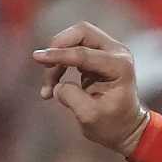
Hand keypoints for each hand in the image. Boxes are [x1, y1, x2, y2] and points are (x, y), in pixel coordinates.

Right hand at [32, 22, 150, 156]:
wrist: (126, 129)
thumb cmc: (112, 125)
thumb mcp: (89, 116)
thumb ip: (71, 97)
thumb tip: (57, 85)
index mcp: (119, 66)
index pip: (83, 53)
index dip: (58, 55)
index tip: (36, 57)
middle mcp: (117, 52)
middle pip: (81, 33)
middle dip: (58, 47)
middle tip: (44, 66)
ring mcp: (109, 51)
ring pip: (75, 39)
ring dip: (57, 58)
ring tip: (49, 87)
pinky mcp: (99, 55)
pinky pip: (74, 48)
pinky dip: (60, 62)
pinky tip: (54, 83)